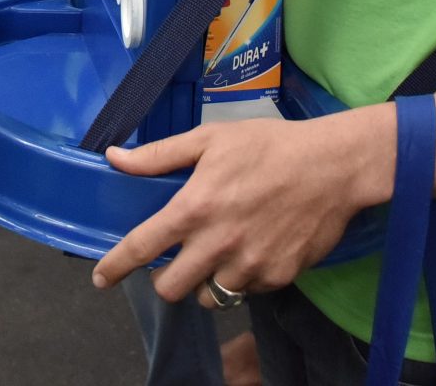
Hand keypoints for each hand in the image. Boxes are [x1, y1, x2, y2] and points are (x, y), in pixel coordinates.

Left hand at [91, 108, 395, 301]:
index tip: (101, 278)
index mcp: (195, 208)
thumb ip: (160, 155)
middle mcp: (218, 244)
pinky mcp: (278, 278)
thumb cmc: (270, 146)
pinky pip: (247, 291)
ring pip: (210, 296)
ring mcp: (250, 266)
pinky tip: (251, 250)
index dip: (115, 266)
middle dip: (165, 279)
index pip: (142, 247)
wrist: (334, 166)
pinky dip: (242, 278)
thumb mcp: (211, 139)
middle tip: (174, 261)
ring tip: (217, 255)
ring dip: (205, 282)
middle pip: (171, 288)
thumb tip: (115, 157)